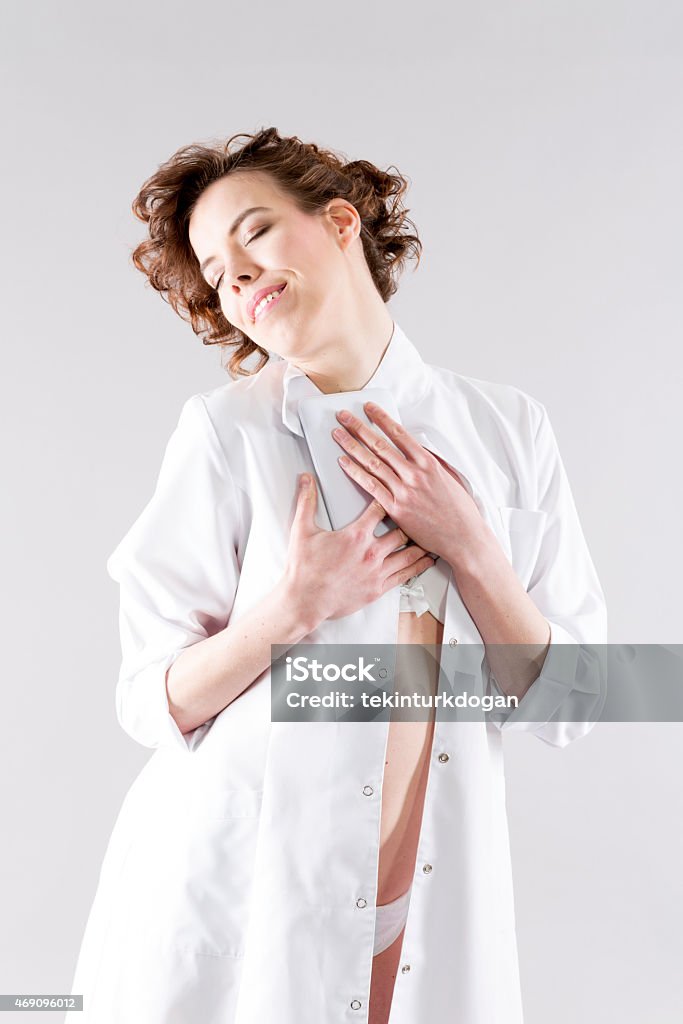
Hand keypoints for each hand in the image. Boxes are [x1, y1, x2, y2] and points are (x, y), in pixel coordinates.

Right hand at [283, 472, 436, 625]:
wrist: (305, 601)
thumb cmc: (304, 569)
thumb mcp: (302, 530)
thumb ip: (306, 501)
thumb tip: (306, 479)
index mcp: (356, 535)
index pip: (380, 508)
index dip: (389, 497)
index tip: (397, 490)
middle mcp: (371, 552)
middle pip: (401, 530)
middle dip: (411, 520)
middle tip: (422, 511)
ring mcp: (377, 572)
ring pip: (409, 553)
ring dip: (421, 543)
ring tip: (432, 534)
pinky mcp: (379, 589)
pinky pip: (405, 575)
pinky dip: (419, 566)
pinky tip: (427, 560)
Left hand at [330, 401, 486, 564]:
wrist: (463, 537)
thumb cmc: (459, 510)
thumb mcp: (449, 477)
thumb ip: (431, 462)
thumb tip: (417, 450)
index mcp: (428, 463)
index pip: (399, 434)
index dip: (381, 418)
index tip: (368, 408)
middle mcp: (415, 474)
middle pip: (380, 445)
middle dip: (359, 427)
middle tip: (343, 416)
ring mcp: (404, 490)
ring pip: (372, 462)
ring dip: (351, 446)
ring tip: (338, 434)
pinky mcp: (396, 508)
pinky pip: (371, 486)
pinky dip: (355, 472)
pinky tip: (343, 462)